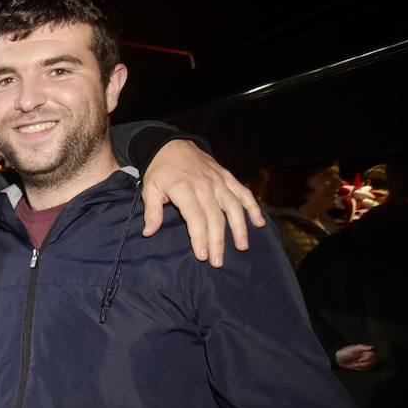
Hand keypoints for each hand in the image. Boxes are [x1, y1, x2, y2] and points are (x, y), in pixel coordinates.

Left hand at [142, 139, 263, 266]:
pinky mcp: (227, 177)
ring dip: (239, 228)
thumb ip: (152, 211)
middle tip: (218, 262)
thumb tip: (149, 232)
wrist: (171, 145)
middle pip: (215, 217)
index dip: (200, 238)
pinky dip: (253, 207)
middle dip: (218, 241)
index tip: (202, 256)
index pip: (195, 218)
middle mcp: (205, 185)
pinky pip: (243, 192)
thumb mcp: (149, 189)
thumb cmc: (160, 172)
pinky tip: (259, 222)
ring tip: (242, 247)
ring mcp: (219, 180)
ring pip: (233, 206)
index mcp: (184, 189)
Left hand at [335, 344, 376, 370]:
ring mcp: (365, 361)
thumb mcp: (352, 349)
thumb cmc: (345, 352)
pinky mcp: (363, 366)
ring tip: (354, 364)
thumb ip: (362, 348)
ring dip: (362, 366)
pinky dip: (361, 369)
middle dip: (365, 362)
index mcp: (365, 350)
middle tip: (357, 361)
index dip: (368, 357)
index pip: (373, 354)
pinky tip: (355, 366)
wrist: (339, 359)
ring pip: (370, 365)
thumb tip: (371, 347)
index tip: (360, 358)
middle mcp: (366, 355)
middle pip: (373, 360)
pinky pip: (367, 369)